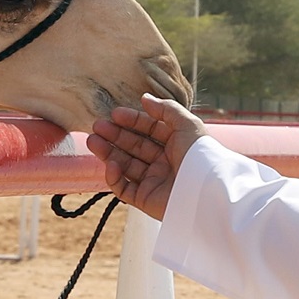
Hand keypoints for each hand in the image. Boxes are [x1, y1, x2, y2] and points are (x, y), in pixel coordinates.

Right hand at [86, 94, 207, 219]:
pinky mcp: (146, 200)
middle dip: (115, 136)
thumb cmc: (200, 155)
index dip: (132, 121)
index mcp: (175, 145)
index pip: (149, 130)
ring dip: (108, 152)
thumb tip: (144, 98)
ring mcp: (154, 182)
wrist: (206, 191)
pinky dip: (115, 177)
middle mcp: (164, 163)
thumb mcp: (187, 125)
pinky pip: (124, 188)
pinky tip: (111, 164)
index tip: (115, 114)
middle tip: (97, 126)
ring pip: (125, 165)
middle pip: (134, 147)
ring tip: (93, 140)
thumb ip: (166, 109)